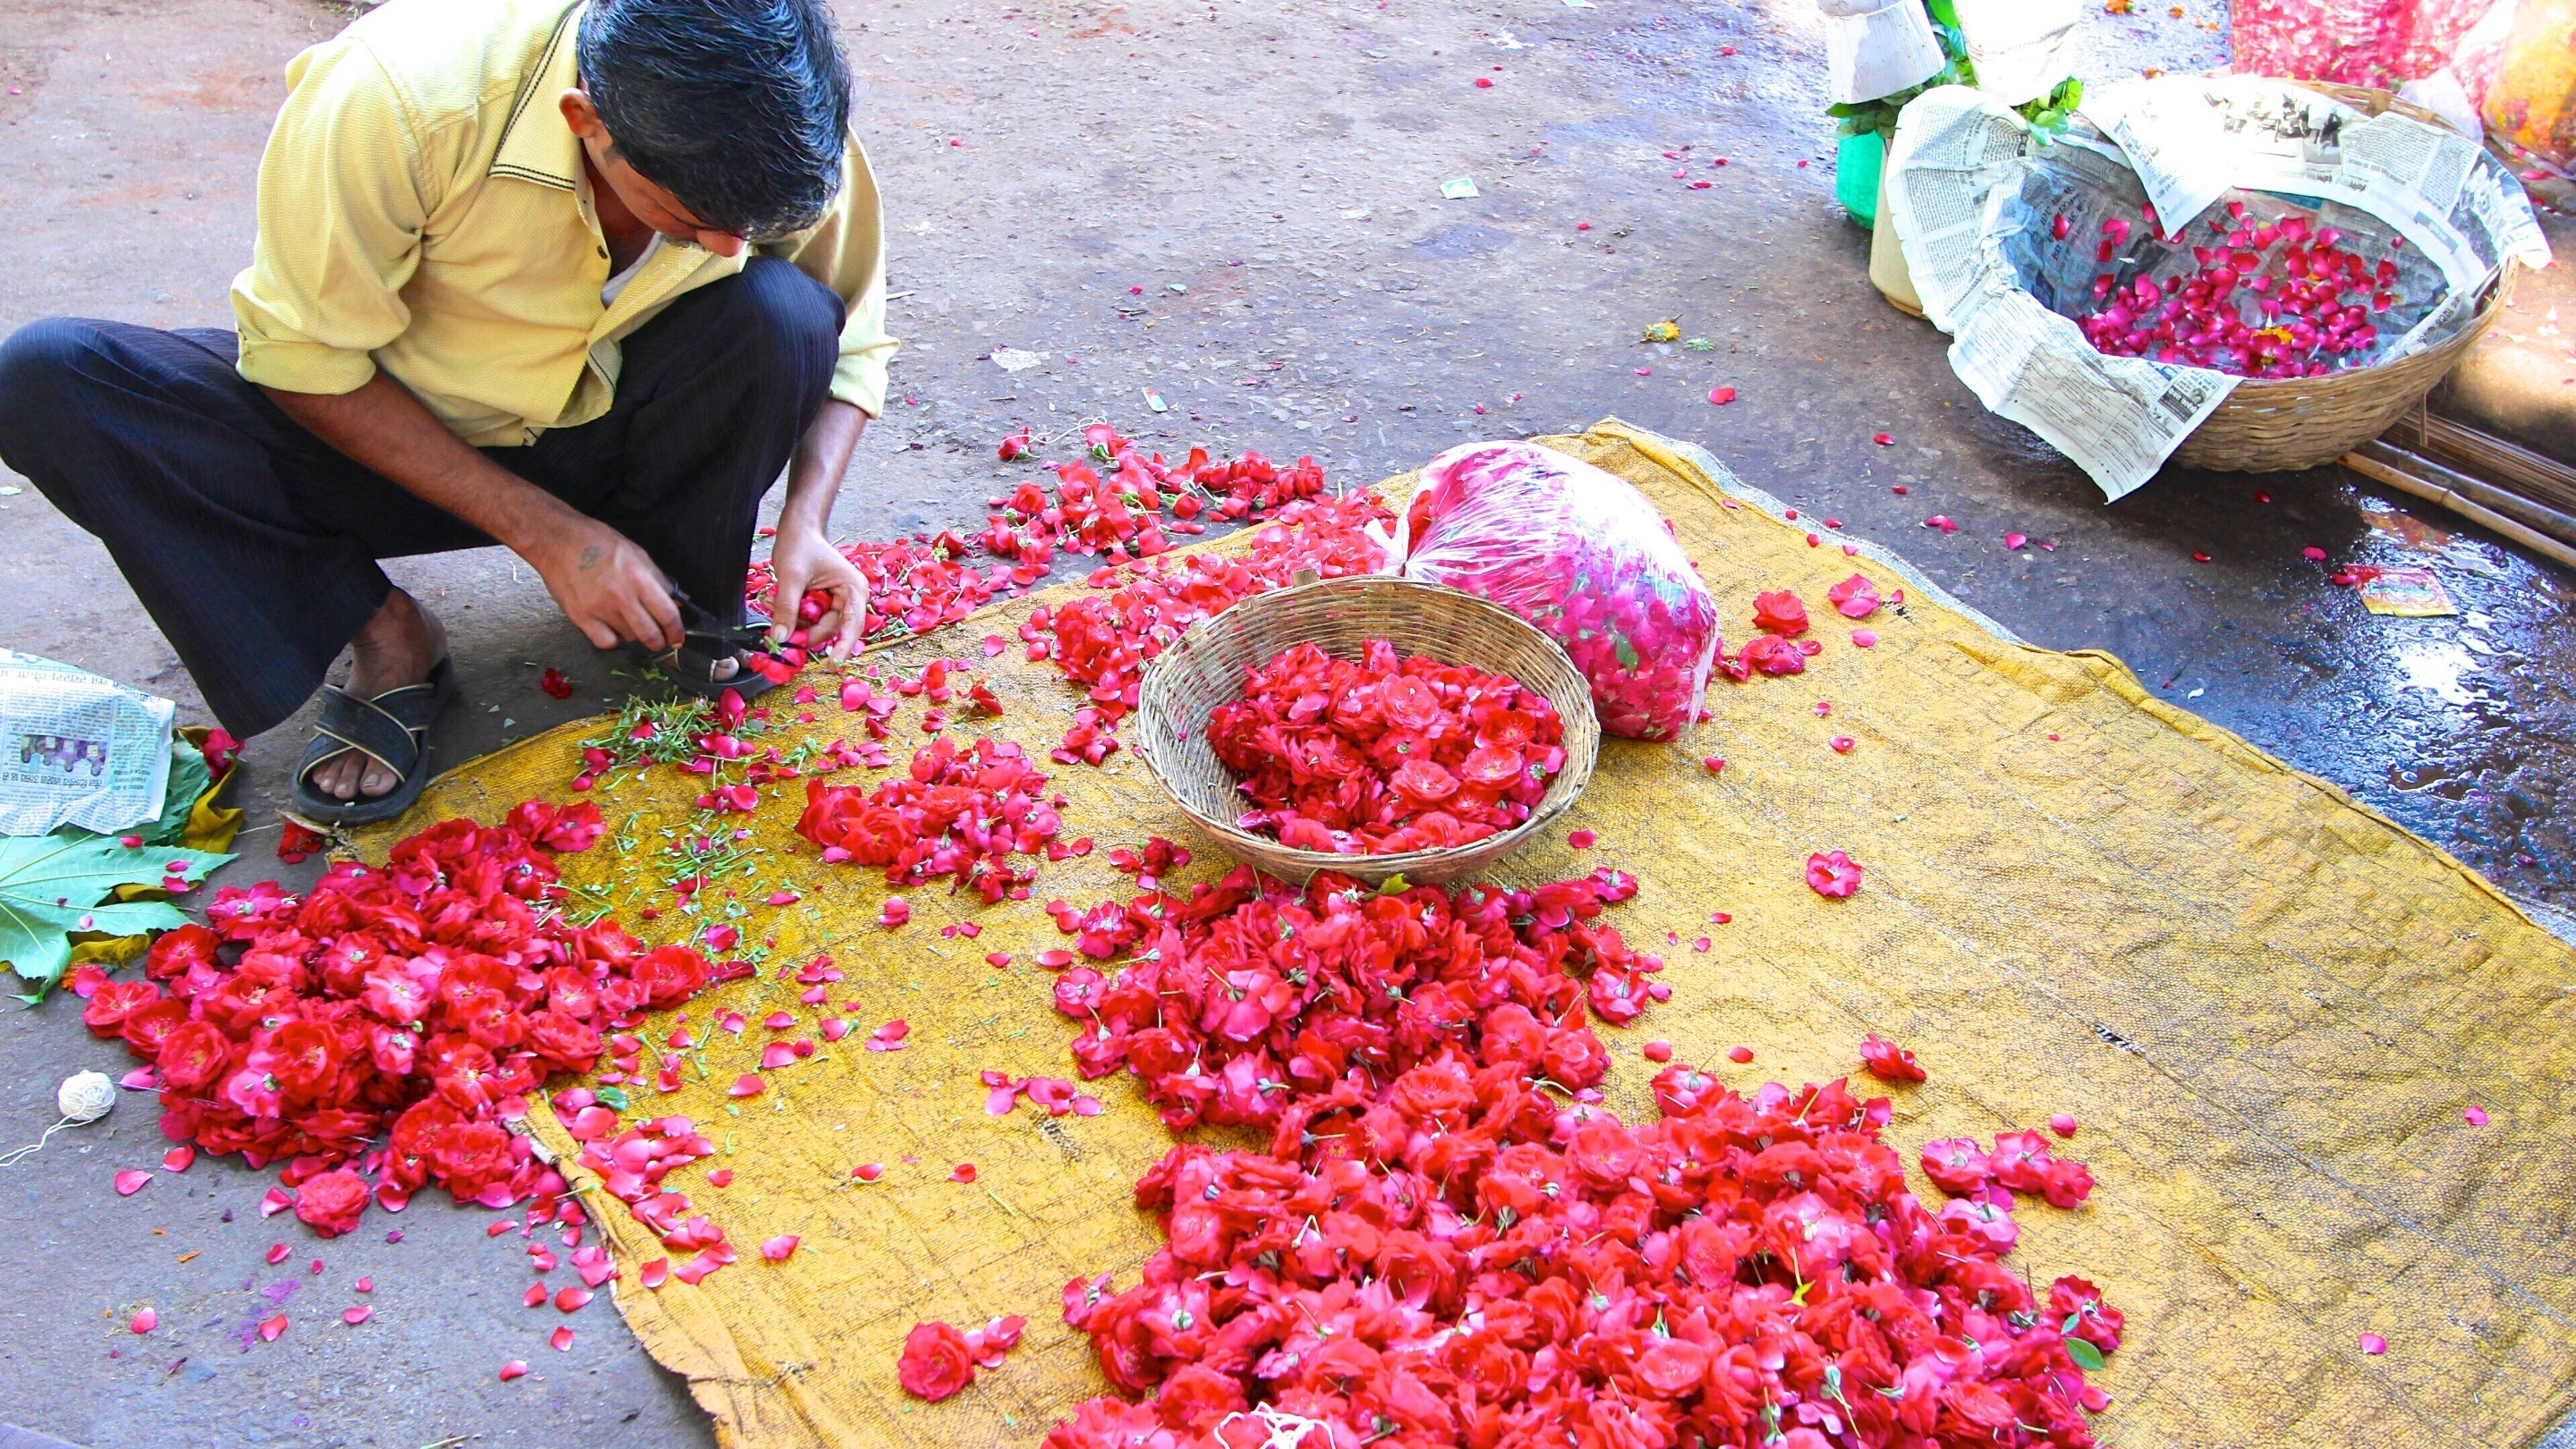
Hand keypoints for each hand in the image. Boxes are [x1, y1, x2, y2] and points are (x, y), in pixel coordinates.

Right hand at [530, 515, 684, 652]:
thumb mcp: (635, 553)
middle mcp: (620, 596)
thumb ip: (657, 579)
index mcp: (637, 577)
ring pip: (628, 638)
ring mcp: (598, 609)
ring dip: (634, 634)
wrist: (555, 540)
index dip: (676, 630)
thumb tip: (678, 601)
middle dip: (659, 641)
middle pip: (649, 633)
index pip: (667, 613)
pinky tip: (610, 626)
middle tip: (660, 640)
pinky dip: (612, 638)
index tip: (678, 637)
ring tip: (628, 619)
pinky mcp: (579, 617)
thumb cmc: (595, 542)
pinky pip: (605, 642)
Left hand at [767, 523, 867, 660]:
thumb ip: (787, 608)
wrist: (797, 529)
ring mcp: (837, 601)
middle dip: (805, 630)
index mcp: (853, 589)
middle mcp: (850, 598)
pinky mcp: (823, 602)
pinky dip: (794, 616)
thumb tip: (781, 638)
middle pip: (831, 629)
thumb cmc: (800, 545)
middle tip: (781, 632)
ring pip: (817, 626)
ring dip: (795, 622)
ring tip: (774, 603)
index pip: (852, 625)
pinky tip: (778, 601)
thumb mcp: (791, 577)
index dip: (843, 646)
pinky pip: (810, 619)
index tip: (832, 664)